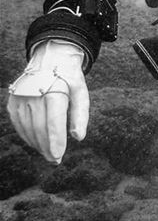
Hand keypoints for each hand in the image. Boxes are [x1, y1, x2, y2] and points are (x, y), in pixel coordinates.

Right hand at [7, 40, 88, 163]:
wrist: (49, 59)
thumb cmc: (69, 79)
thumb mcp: (81, 92)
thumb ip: (80, 115)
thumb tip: (78, 137)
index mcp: (55, 91)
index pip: (54, 121)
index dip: (55, 140)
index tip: (58, 156)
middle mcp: (35, 95)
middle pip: (39, 128)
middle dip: (47, 147)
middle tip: (56, 160)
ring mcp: (21, 98)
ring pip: (28, 128)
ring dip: (37, 144)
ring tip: (49, 153)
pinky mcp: (12, 102)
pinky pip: (19, 125)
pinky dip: (28, 136)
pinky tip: (37, 142)